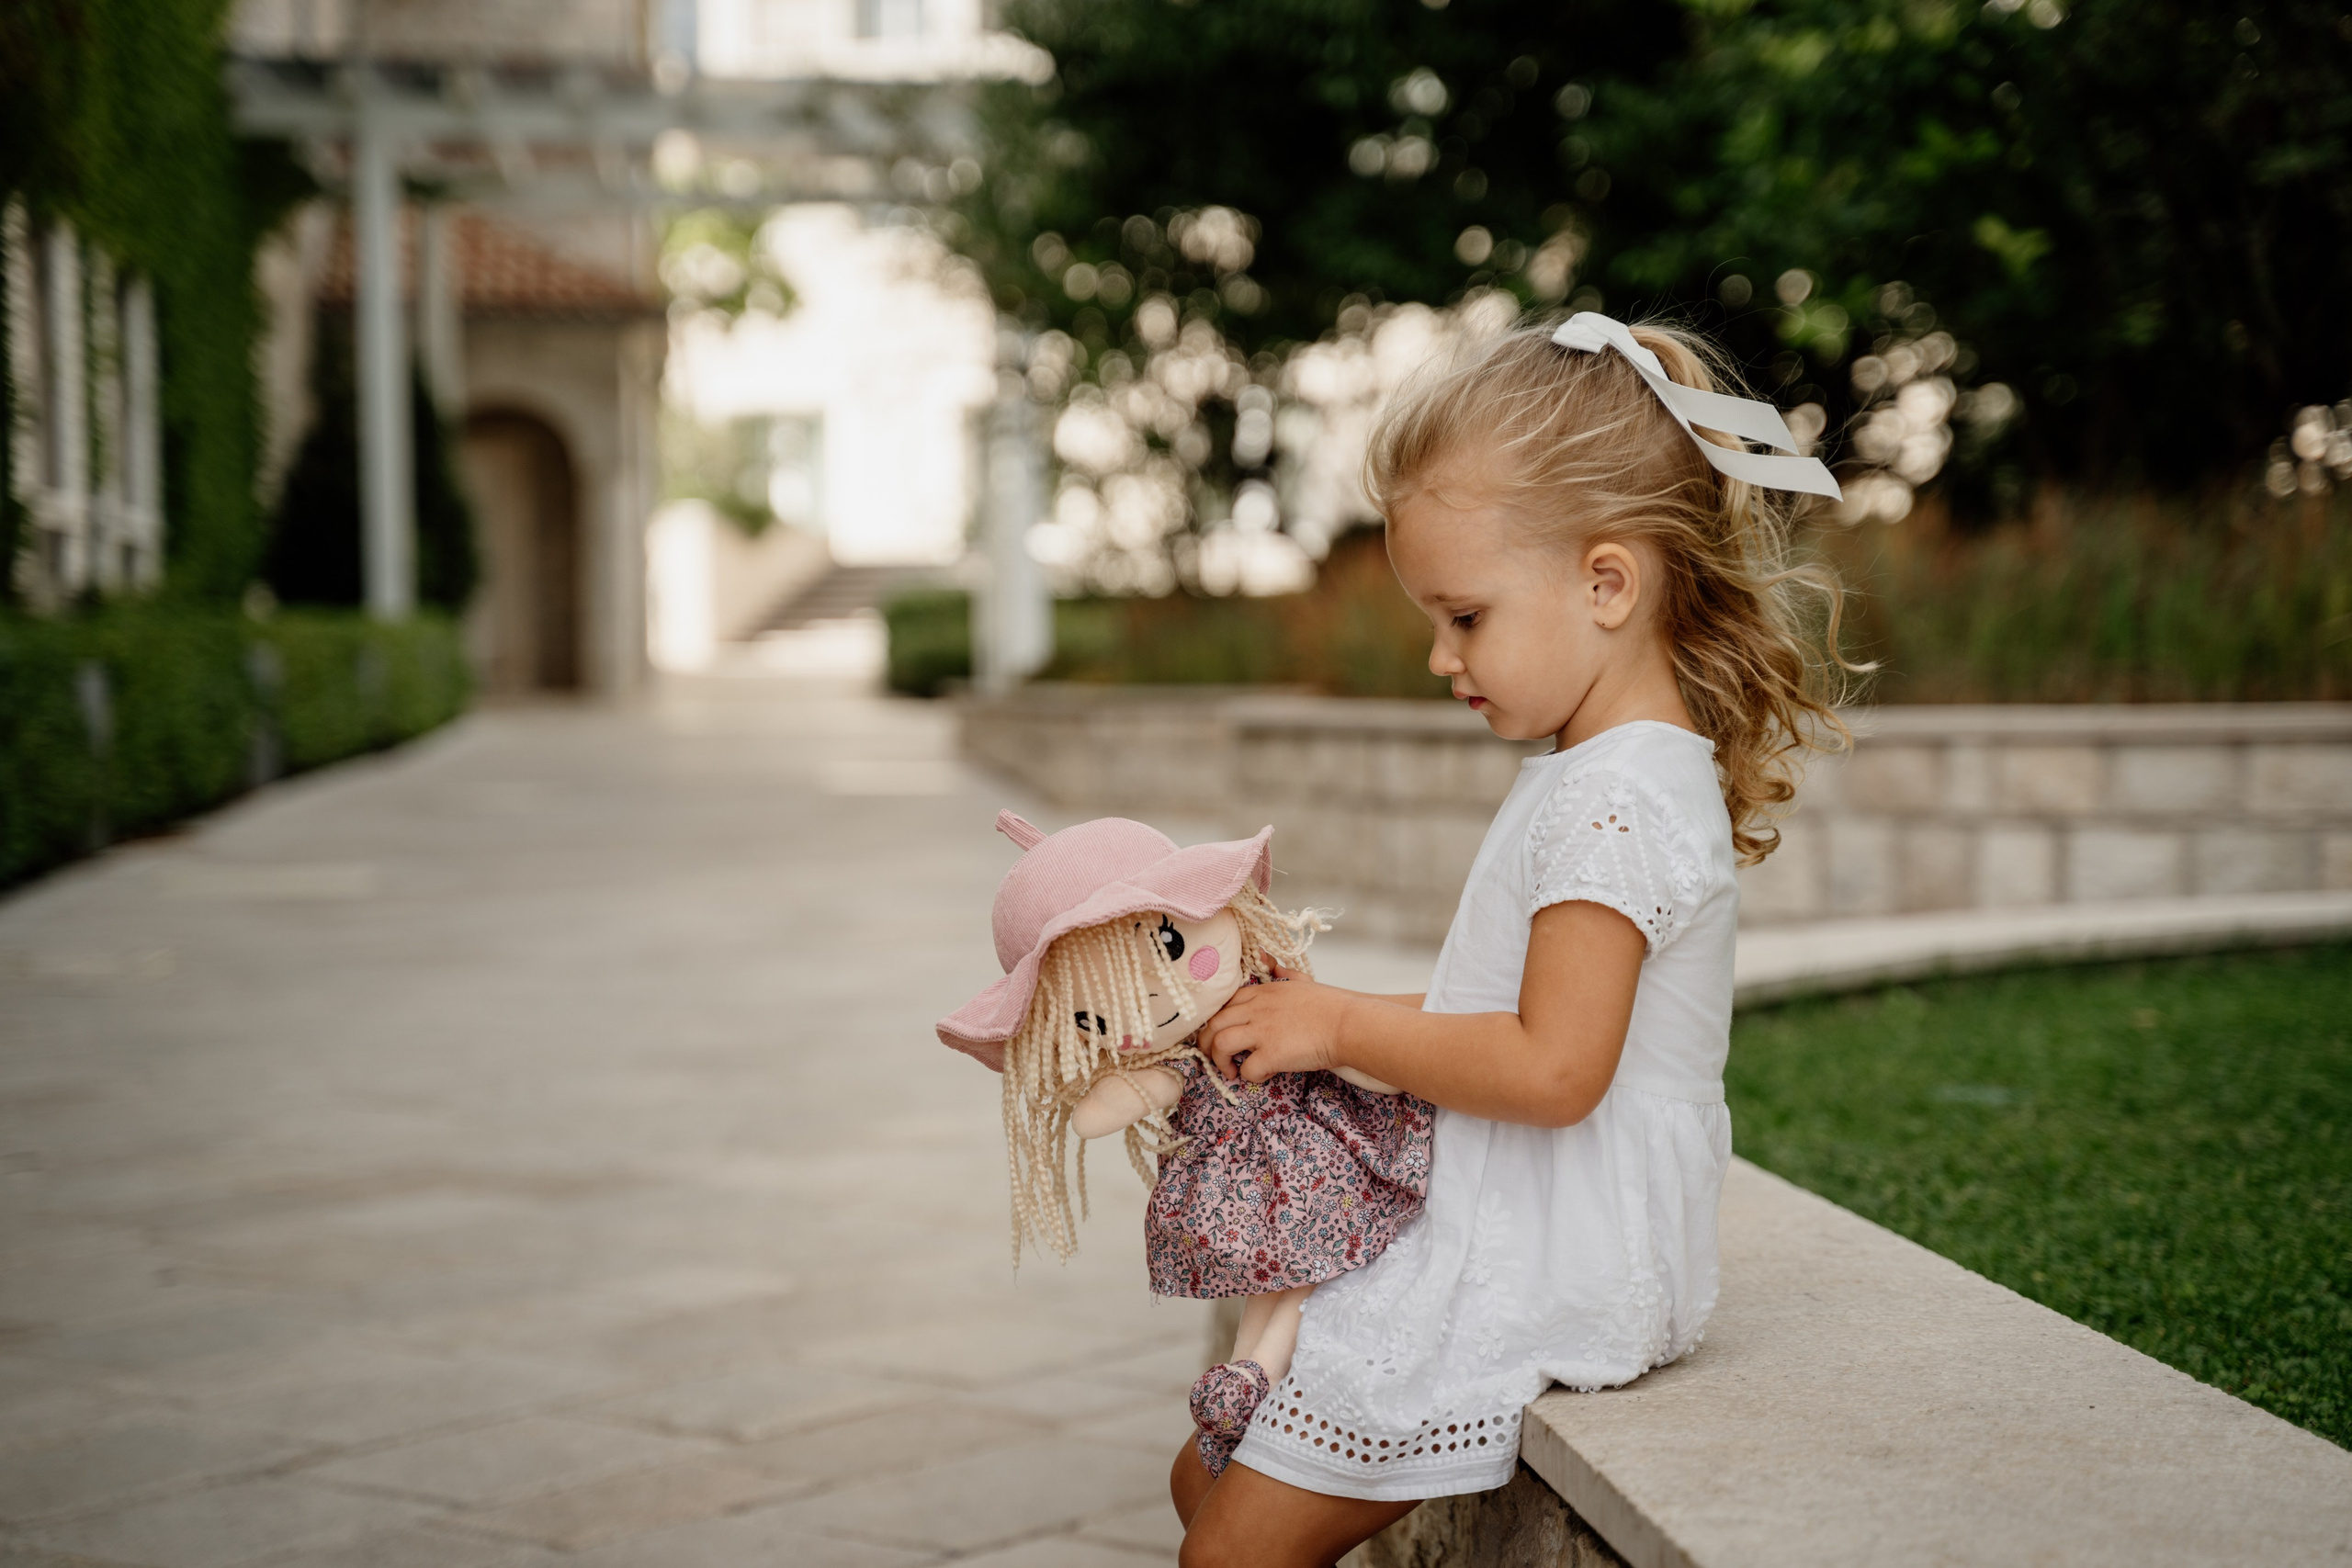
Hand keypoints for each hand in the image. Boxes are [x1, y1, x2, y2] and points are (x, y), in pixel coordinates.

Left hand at [1196, 965, 1352, 1084]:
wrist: (1349, 1023)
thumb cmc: (1331, 1005)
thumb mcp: (1302, 980)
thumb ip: (1282, 971)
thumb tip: (1269, 961)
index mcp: (1263, 992)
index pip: (1224, 1003)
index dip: (1216, 1020)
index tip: (1220, 1033)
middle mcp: (1257, 1009)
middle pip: (1213, 1024)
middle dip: (1206, 1043)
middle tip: (1214, 1056)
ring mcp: (1263, 1031)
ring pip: (1220, 1044)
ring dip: (1220, 1061)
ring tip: (1230, 1070)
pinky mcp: (1272, 1054)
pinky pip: (1247, 1069)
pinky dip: (1249, 1076)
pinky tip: (1262, 1075)